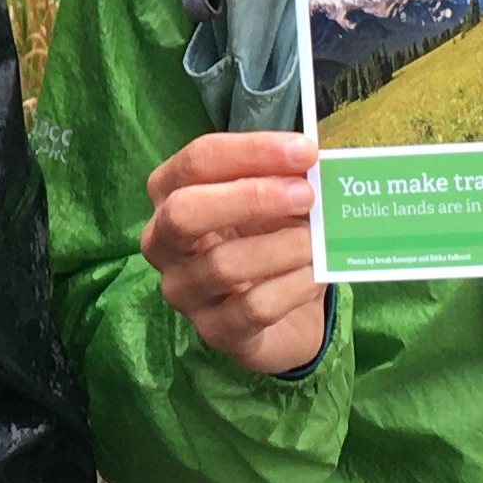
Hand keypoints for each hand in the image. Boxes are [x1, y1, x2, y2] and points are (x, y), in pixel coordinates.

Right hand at [141, 129, 325, 375]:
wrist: (282, 314)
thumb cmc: (268, 240)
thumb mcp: (273, 203)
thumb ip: (285, 180)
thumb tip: (312, 165)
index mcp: (170, 195)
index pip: (196, 161)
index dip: (250, 151)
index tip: (304, 151)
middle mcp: (163, 242)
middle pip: (186, 212)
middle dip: (251, 197)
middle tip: (307, 194)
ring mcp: (183, 291)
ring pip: (223, 265)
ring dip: (283, 246)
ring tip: (319, 239)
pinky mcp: (213, 331)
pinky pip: (252, 308)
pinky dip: (293, 286)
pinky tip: (316, 274)